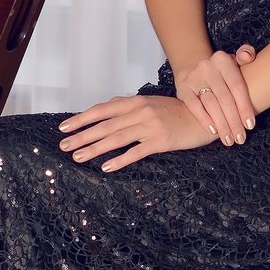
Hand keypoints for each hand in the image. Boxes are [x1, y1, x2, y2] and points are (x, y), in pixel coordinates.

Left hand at [58, 92, 214, 171]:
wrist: (206, 117)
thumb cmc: (177, 111)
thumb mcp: (151, 103)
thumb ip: (128, 105)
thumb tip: (107, 106)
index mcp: (135, 101)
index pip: (102, 110)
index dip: (82, 118)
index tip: (64, 127)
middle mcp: (140, 111)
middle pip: (105, 125)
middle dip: (82, 136)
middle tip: (64, 145)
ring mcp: (150, 126)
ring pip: (116, 138)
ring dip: (95, 148)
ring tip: (78, 156)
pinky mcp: (161, 141)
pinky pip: (136, 152)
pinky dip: (120, 160)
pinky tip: (107, 167)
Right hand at [175, 45, 258, 144]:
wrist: (195, 70)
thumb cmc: (222, 72)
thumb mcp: (235, 61)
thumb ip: (246, 55)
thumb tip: (247, 56)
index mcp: (223, 59)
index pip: (237, 86)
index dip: (244, 107)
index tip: (250, 125)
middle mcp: (207, 66)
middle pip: (224, 98)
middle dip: (234, 121)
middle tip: (240, 138)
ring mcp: (193, 77)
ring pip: (211, 104)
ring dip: (222, 124)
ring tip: (229, 139)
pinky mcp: (183, 89)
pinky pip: (194, 106)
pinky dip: (204, 119)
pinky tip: (213, 131)